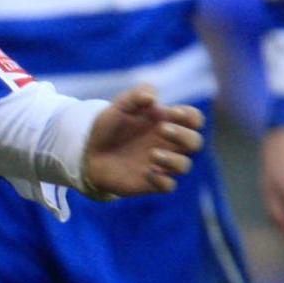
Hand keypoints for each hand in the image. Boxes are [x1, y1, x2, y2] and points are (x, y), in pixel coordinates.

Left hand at [81, 85, 204, 199]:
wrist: (89, 155)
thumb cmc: (109, 128)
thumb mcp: (119, 107)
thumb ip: (135, 96)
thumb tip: (152, 98)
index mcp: (167, 123)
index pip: (194, 119)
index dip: (190, 116)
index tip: (173, 113)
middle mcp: (169, 145)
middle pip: (195, 142)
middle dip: (183, 135)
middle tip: (162, 129)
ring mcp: (162, 165)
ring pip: (184, 166)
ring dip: (173, 159)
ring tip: (153, 153)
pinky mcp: (151, 183)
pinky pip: (168, 186)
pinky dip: (162, 180)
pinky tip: (147, 172)